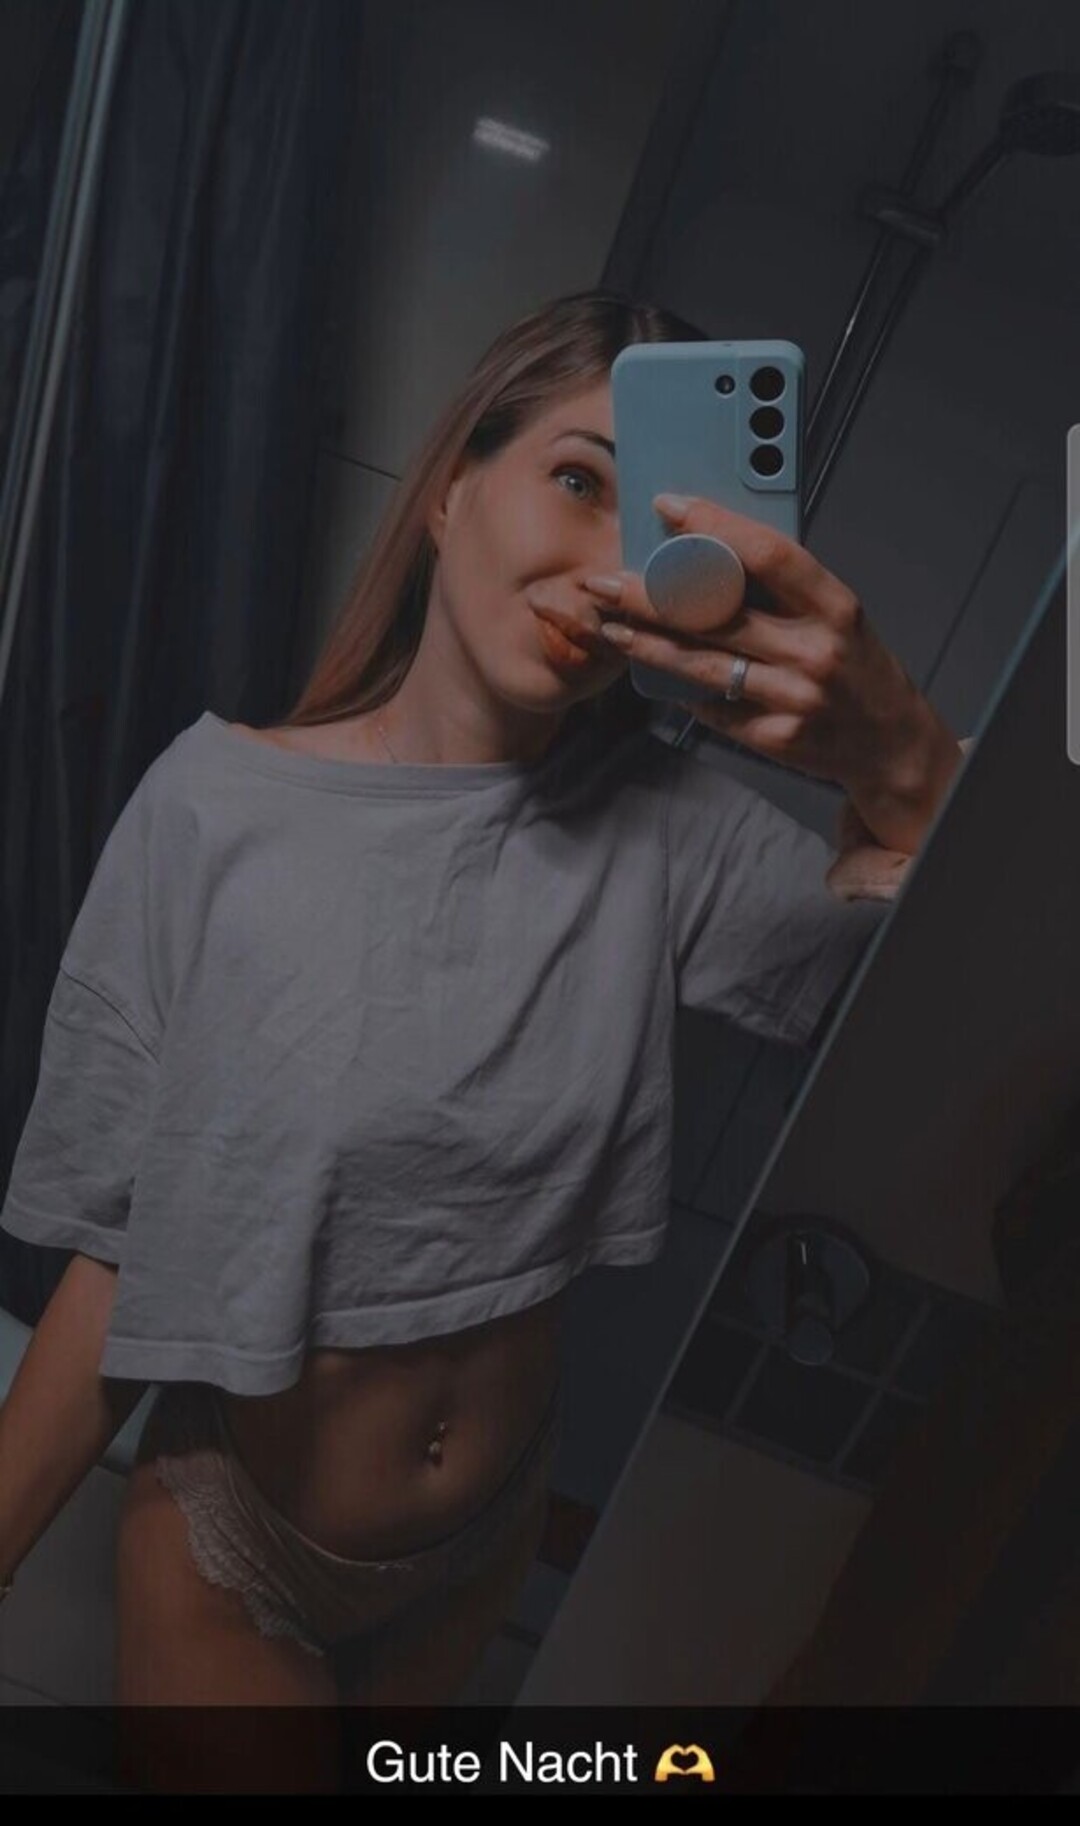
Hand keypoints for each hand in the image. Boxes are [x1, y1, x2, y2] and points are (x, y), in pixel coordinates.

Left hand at [586, 492, 964, 854]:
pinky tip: (652, 670)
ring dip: (647, 644)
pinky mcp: (776, 737)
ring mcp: (794, 698)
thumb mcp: (838, 615)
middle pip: (717, 614)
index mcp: (835, 606)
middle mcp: (815, 651)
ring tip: (609, 626)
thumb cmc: (856, 666)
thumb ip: (784, 588)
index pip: (769, 554)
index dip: (716, 525)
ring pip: (702, 665)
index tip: (668, 506)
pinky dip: (681, 688)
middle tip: (603, 581)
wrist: (891, 743)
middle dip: (651, 595)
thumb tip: (707, 552)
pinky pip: (714, 706)